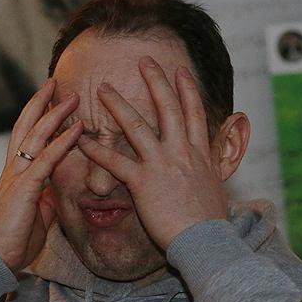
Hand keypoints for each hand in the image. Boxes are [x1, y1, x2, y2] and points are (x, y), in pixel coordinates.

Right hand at [0, 79, 82, 271]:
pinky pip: (46, 160)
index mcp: (15, 175)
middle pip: (26, 126)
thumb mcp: (35, 214)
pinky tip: (76, 128)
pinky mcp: (24, 189)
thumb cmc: (13, 240)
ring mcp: (17, 177)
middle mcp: (12, 170)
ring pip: (36, 136)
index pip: (25, 137)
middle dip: (41, 103)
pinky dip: (62, 142)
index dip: (36, 116)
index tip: (49, 98)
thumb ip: (43, 199)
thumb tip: (54, 193)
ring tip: (72, 96)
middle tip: (56, 82)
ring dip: (56, 114)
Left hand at [77, 56, 228, 248]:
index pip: (195, 113)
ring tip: (103, 88)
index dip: (187, 90)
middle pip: (168, 108)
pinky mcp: (143, 183)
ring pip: (137, 127)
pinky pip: (115, 162)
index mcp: (201, 154)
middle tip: (144, 61)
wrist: (205, 240)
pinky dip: (97, 150)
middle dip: (155, 81)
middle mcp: (182, 152)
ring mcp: (161, 164)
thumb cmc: (211, 222)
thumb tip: (218, 165)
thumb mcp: (218, 189)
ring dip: (118, 105)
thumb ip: (213, 171)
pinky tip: (82, 140)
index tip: (181, 72)